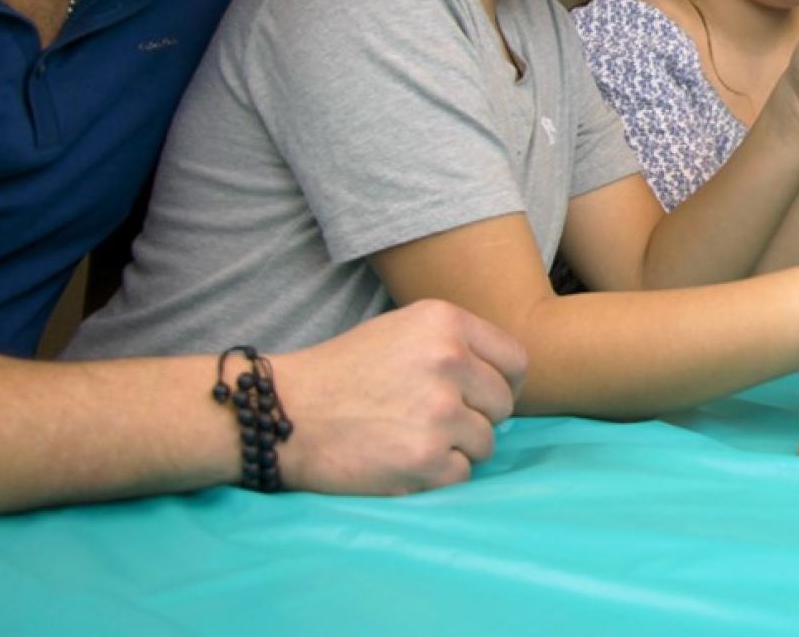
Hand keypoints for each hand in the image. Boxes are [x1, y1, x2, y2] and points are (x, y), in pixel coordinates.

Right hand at [272, 299, 526, 494]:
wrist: (283, 413)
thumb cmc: (343, 372)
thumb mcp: (402, 330)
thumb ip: (455, 345)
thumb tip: (505, 380)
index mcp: (445, 322)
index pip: (515, 359)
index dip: (502, 383)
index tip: (483, 397)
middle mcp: (449, 361)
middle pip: (503, 404)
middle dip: (477, 417)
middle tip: (434, 421)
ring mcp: (440, 413)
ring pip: (485, 443)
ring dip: (456, 448)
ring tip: (410, 438)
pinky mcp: (426, 459)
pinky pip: (461, 474)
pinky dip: (436, 476)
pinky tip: (402, 460)